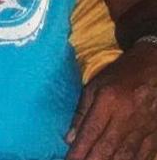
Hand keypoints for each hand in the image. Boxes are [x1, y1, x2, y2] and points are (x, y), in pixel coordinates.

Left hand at [66, 41, 156, 159]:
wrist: (155, 67)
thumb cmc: (121, 74)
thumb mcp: (96, 84)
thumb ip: (82, 112)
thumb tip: (70, 139)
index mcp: (107, 100)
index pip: (90, 132)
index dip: (78, 152)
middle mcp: (125, 116)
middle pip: (106, 148)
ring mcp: (142, 127)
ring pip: (124, 156)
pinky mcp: (154, 134)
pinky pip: (142, 156)